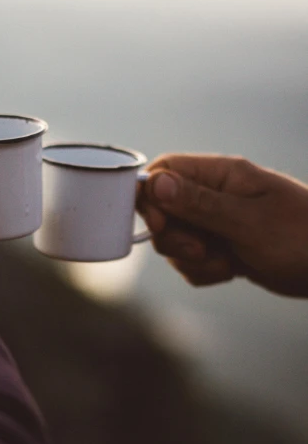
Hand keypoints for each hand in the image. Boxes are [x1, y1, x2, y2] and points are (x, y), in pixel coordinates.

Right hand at [139, 154, 307, 297]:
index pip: (164, 171)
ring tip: (225, 264)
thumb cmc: (301, 236)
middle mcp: (214, 195)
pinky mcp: (221, 247)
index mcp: (221, 175)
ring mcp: (217, 222)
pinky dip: (203, 272)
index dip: (151, 198)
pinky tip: (230, 272)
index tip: (161, 226)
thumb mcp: (248, 221)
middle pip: (163, 210)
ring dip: (190, 260)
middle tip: (202, 251)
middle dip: (174, 239)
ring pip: (175, 240)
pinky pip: (190, 261)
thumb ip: (199, 203)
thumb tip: (154, 183)